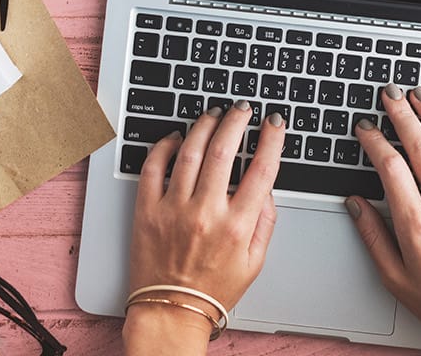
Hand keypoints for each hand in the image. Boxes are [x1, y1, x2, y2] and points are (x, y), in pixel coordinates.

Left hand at [122, 102, 285, 355]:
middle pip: (225, 151)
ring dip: (204, 126)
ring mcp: (173, 210)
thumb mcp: (254, 262)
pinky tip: (175, 137)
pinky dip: (164, 146)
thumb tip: (267, 189)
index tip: (274, 123)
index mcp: (236, 227)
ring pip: (190, 152)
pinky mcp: (146, 210)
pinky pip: (153, 167)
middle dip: (236, 121)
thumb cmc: (212, 290)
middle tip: (242, 109)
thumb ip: (265, 223)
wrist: (171, 311)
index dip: (271, 140)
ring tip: (212, 114)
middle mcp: (205, 214)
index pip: (262, 170)